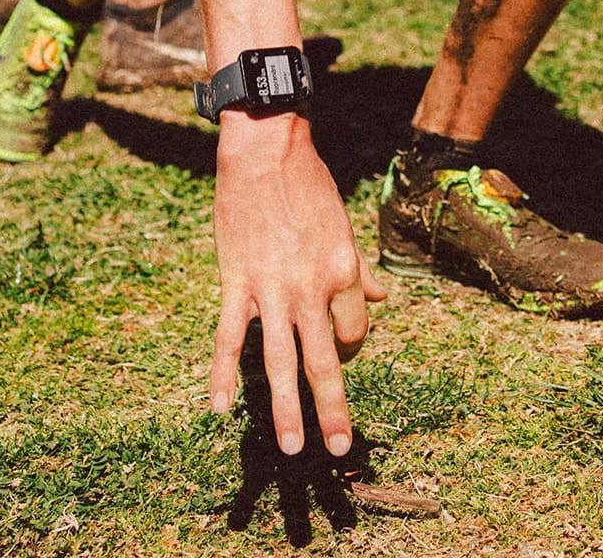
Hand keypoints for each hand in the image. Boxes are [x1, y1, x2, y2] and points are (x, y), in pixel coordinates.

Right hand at [210, 118, 386, 456]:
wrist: (265, 152)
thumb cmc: (309, 185)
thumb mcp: (344, 226)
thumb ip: (360, 269)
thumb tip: (383, 299)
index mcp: (344, 271)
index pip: (353, 333)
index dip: (348, 346)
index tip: (336, 348)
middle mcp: (312, 288)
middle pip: (326, 362)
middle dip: (333, 410)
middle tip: (341, 450)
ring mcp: (273, 289)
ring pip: (282, 362)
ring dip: (287, 410)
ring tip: (291, 448)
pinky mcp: (237, 283)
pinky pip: (230, 338)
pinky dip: (223, 375)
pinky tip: (220, 408)